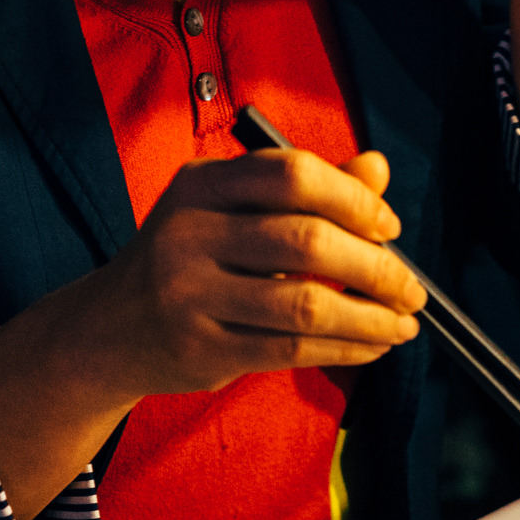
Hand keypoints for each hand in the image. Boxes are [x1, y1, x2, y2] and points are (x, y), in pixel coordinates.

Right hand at [0, 148, 423, 519]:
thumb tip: (379, 169)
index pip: (292, 175)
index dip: (353, 200)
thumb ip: (305, 190)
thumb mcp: (232, 212)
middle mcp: (190, 233)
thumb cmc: (190, 263)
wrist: (108, 331)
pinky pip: (293, 350)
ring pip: (305, 304)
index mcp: (202, 184)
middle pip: (306, 241)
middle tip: (411, 288)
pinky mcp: (202, 348)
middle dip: (375, 267)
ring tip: (404, 323)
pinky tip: (374, 345)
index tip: (389, 227)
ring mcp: (191, 294)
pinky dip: (346, 348)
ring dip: (371, 317)